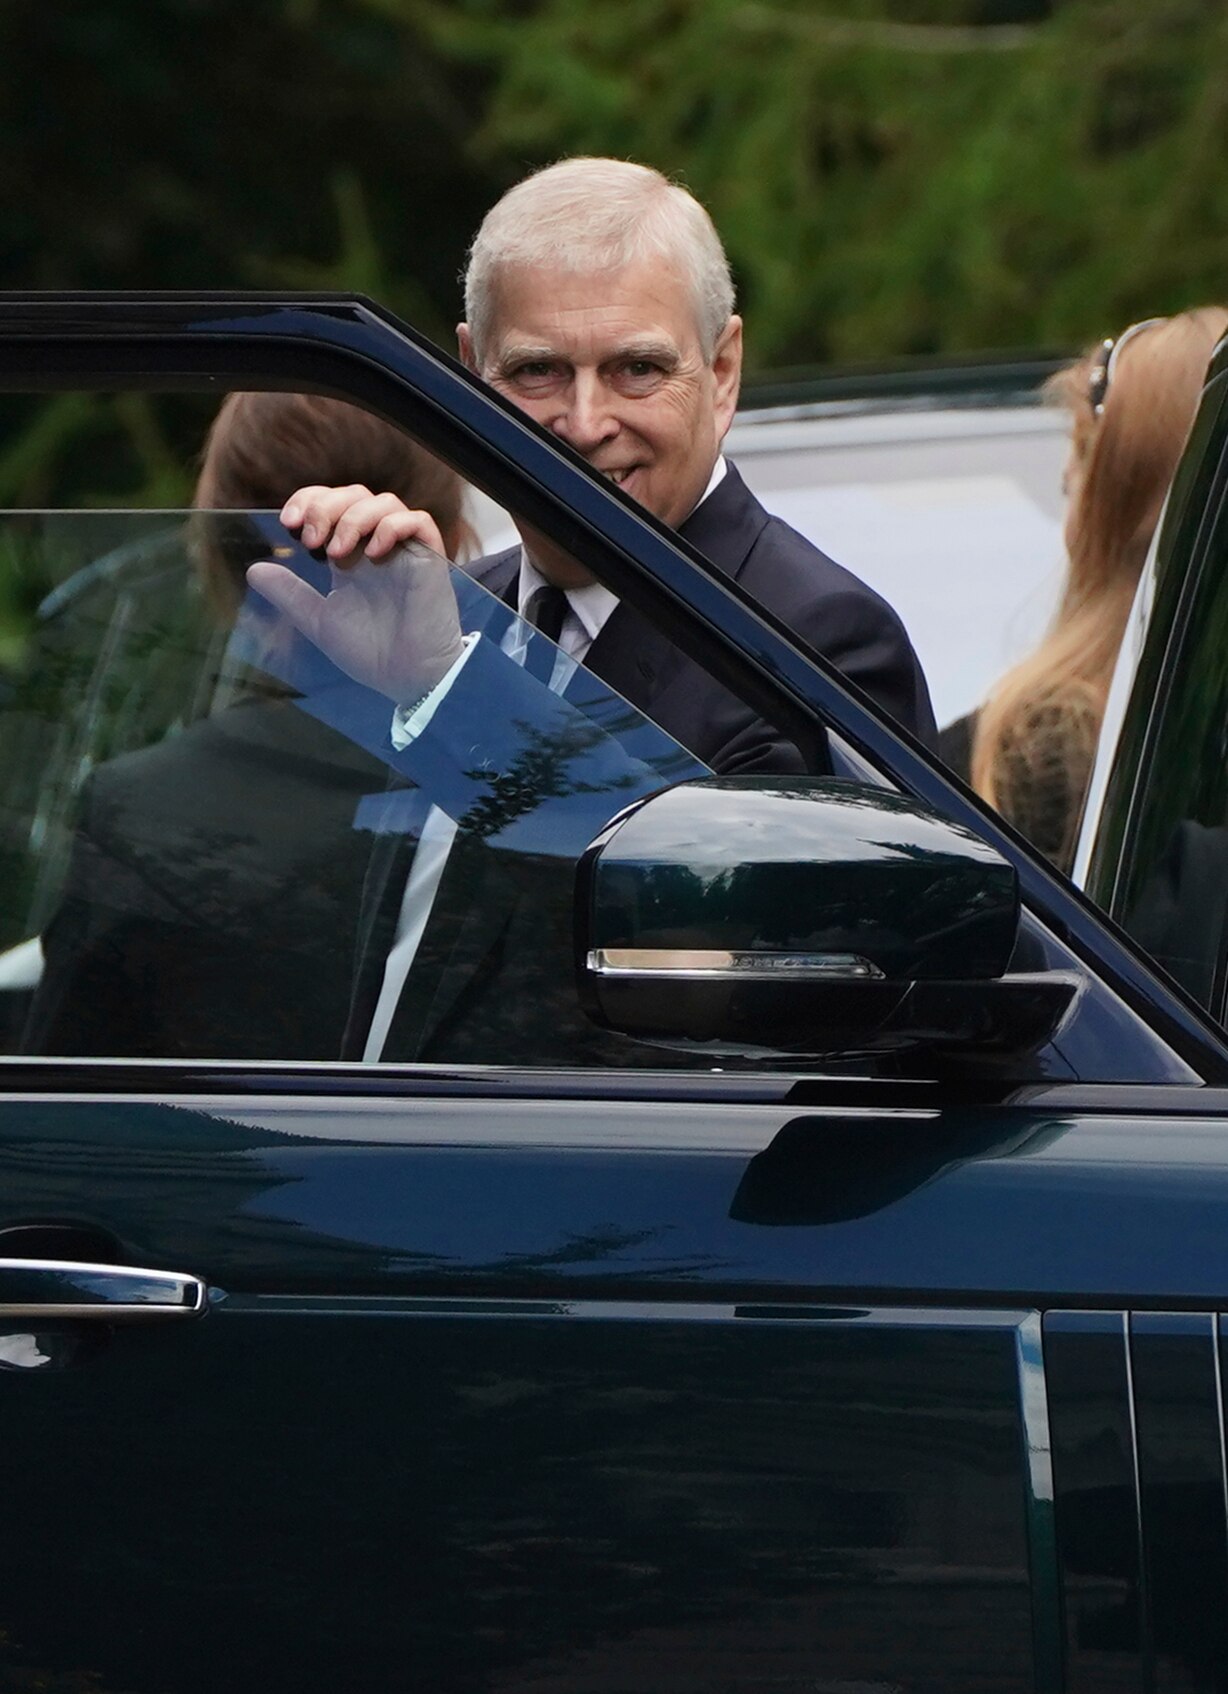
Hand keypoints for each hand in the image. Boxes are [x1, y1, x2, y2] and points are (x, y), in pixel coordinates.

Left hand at [246, 485, 463, 701]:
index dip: (308, 501)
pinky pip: (417, 520)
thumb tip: (253, 570)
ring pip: (384, 502)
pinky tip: (373, 553)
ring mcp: (404, 550)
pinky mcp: (430, 559)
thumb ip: (289, 594)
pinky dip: (392, 526)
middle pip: (354, 495)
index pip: (330, 504)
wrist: (408, 678)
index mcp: (351, 554)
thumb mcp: (318, 621)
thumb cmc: (370, 653)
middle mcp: (377, 546)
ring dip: (354, 518)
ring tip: (338, 553)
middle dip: (326, 507)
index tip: (289, 523)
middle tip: (311, 539)